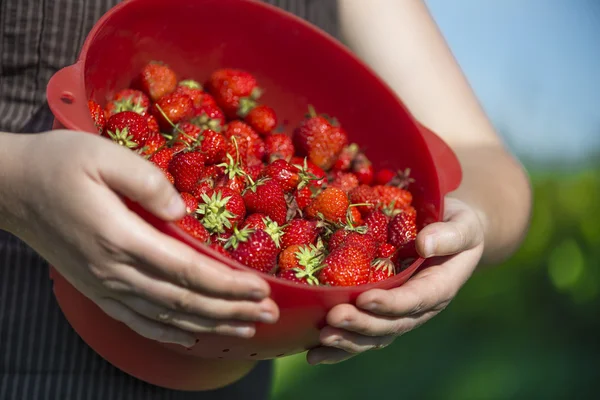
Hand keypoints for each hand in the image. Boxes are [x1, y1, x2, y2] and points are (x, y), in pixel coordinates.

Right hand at [4, 130, 278, 347]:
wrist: (9, 187)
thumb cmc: (56, 165)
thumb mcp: (101, 154)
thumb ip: (147, 179)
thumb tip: (183, 209)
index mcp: (121, 238)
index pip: (188, 270)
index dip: (228, 283)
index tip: (260, 288)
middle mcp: (115, 272)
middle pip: (185, 301)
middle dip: (231, 309)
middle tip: (268, 313)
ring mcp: (105, 286)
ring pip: (168, 317)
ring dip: (211, 324)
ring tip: (246, 327)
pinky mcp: (97, 289)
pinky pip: (139, 321)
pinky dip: (171, 333)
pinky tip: (193, 337)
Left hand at [307, 197, 484, 364]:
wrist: (448, 234)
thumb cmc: (456, 226)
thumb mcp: (462, 225)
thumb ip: (450, 235)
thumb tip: (424, 244)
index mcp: (439, 288)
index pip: (415, 300)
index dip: (391, 303)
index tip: (365, 298)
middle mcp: (418, 308)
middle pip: (390, 324)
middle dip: (361, 324)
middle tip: (334, 318)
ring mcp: (398, 313)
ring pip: (374, 336)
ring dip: (347, 340)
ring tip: (322, 338)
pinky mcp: (381, 313)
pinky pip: (361, 334)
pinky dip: (339, 346)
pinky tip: (314, 354)